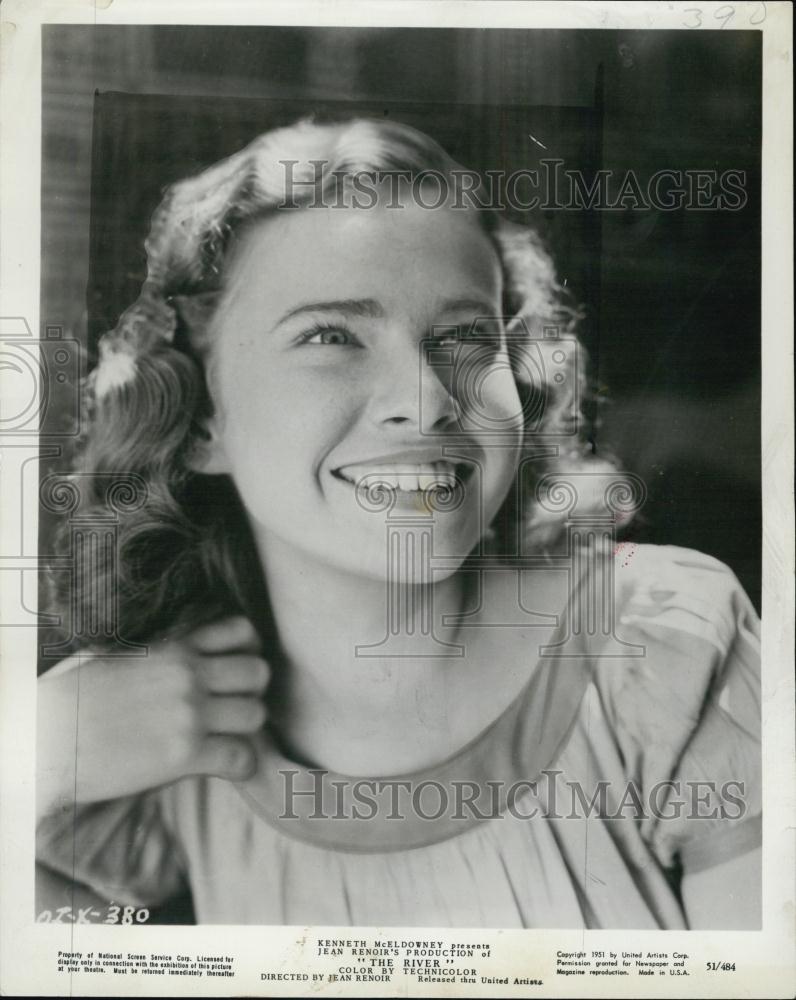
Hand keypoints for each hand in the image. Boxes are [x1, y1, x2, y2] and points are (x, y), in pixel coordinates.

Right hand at [36, 616, 268, 819]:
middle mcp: (188, 677)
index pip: (242, 633)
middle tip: (233, 708)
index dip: (249, 651)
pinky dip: (240, 765)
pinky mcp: (183, 755)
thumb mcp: (116, 655)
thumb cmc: (72, 697)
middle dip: (251, 691)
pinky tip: (226, 767)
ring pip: (256, 715)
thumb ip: (155, 652)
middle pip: (258, 674)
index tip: (237, 669)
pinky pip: (241, 758)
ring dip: (246, 729)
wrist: (46, 738)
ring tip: (227, 738)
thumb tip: (171, 652)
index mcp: (174, 649)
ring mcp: (189, 715)